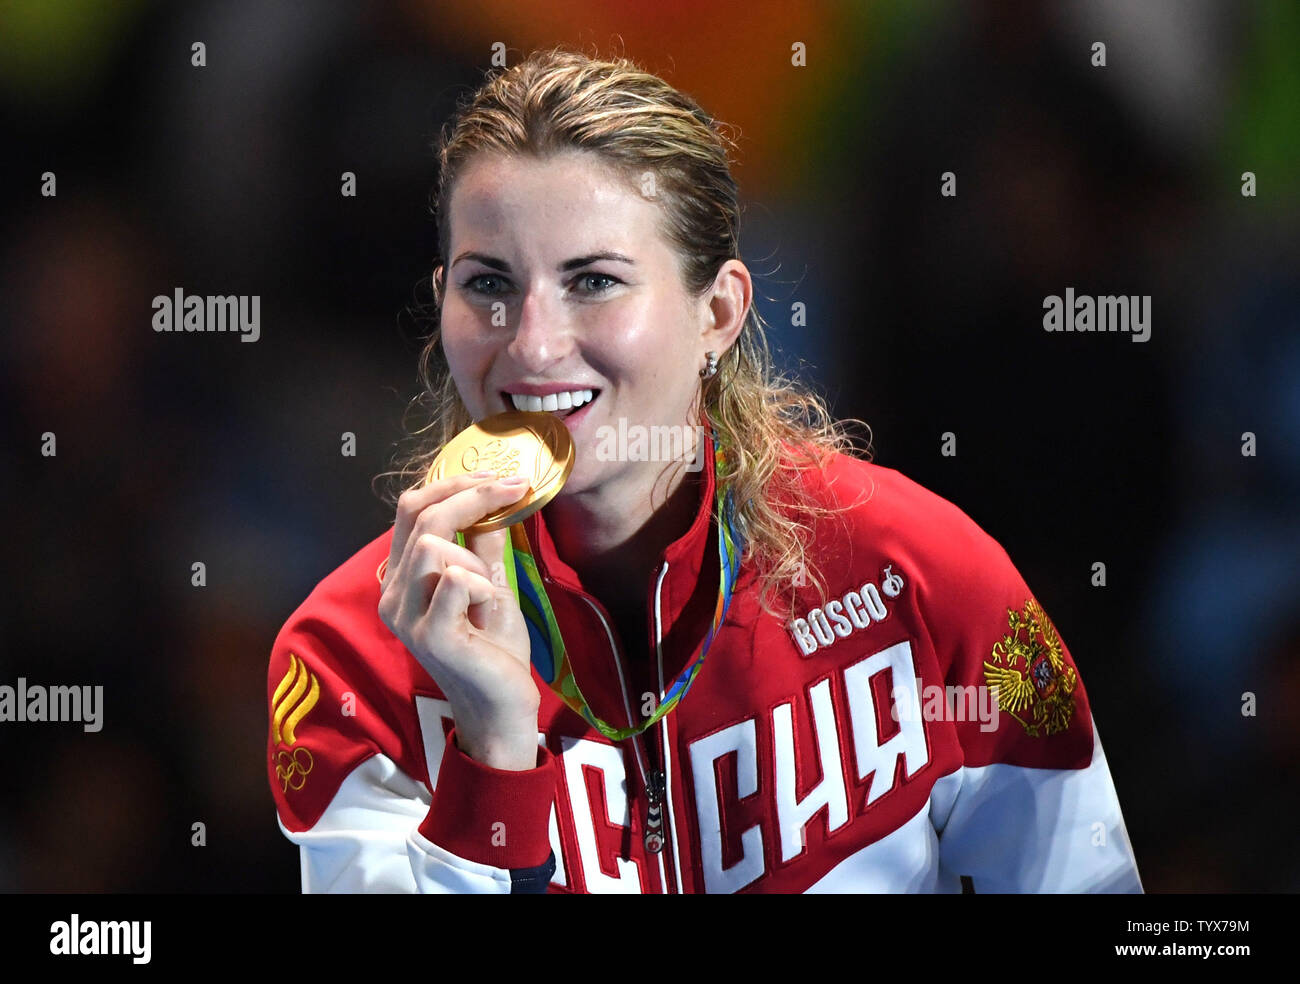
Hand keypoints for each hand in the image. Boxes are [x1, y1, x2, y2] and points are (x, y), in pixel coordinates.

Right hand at [378, 471, 539, 770]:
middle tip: (517, 486)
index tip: (499, 475)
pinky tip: (489, 613)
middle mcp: (393, 595)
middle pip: (418, 515)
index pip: (409, 509)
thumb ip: (483, 547)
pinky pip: (456, 580)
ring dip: (474, 556)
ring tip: (491, 590)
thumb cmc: (495, 650)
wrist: (504, 706)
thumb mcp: (490, 585)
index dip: (452, 484)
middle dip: (473, 494)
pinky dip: (483, 586)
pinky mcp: (430, 635)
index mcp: (402, 579)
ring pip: (432, 544)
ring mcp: (406, 617)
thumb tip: (494, 501)